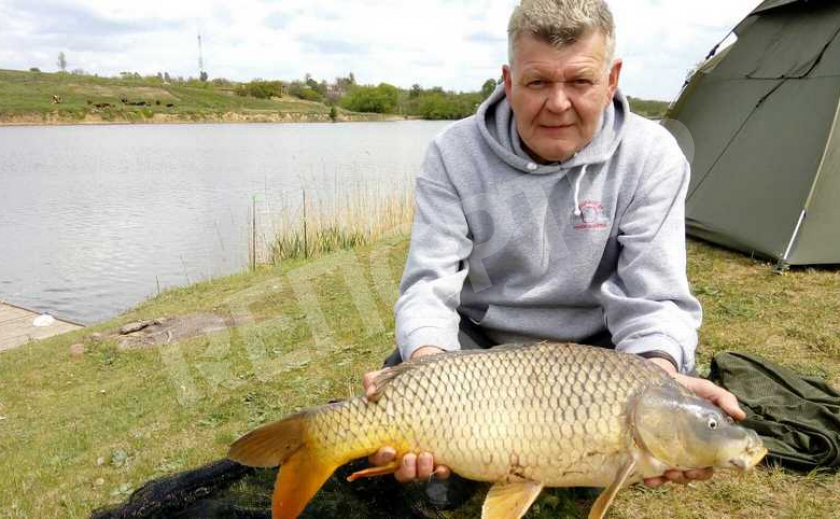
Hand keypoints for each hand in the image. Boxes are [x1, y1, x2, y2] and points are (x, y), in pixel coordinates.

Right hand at [362, 346, 449, 482]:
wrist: (434, 381)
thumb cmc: (406, 384)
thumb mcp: (390, 379)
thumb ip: (376, 382)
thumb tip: (370, 392)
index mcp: (387, 438)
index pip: (378, 457)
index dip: (381, 457)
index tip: (389, 449)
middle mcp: (404, 452)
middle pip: (400, 471)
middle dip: (405, 469)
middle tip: (410, 457)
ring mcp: (421, 455)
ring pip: (418, 474)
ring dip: (421, 470)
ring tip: (427, 456)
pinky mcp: (440, 454)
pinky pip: (439, 470)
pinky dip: (440, 471)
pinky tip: (443, 466)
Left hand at [643, 358, 746, 487]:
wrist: (658, 379)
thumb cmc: (686, 387)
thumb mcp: (705, 390)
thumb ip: (723, 399)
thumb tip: (740, 415)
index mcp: (703, 441)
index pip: (708, 464)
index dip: (705, 471)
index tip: (697, 470)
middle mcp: (687, 449)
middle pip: (691, 472)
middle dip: (686, 477)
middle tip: (678, 472)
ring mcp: (667, 449)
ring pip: (672, 474)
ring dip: (669, 479)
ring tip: (664, 474)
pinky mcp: (650, 447)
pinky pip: (651, 468)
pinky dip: (651, 478)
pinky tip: (647, 479)